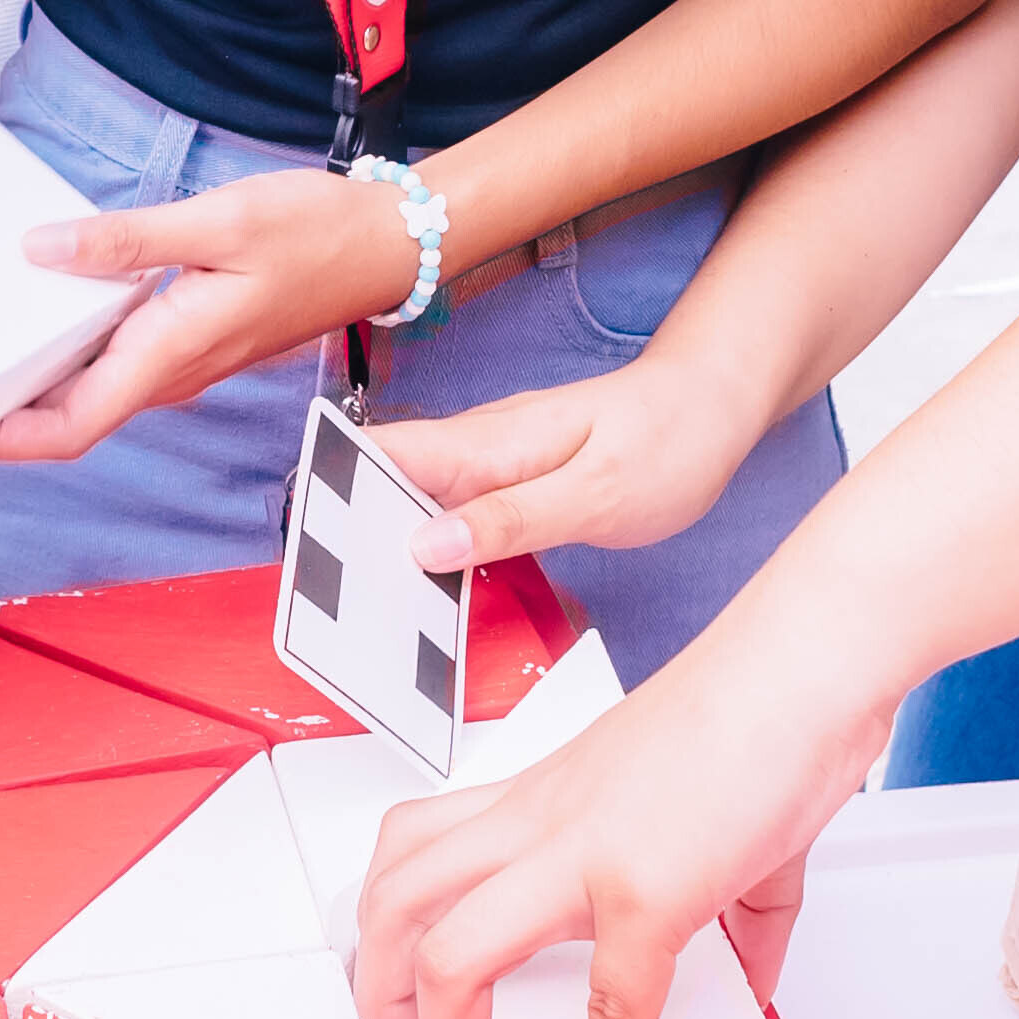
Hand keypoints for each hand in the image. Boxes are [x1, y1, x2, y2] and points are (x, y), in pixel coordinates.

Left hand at [0, 161, 429, 462]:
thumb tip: (42, 250)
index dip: (7, 437)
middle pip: (71, 419)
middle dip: (4, 412)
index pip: (73, 427)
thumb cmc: (314, 233)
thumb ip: (127, 238)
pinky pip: (116, 362)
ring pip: (92, 392)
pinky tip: (47, 305)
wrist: (385, 246)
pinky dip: (73, 349)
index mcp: (172, 353)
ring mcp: (182, 362)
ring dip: (36, 381)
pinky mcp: (190, 341)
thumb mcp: (220, 221)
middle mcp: (172, 373)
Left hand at [349, 615, 893, 1018]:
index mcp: (533, 802)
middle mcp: (536, 824)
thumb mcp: (699, 811)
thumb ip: (727, 905)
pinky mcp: (646, 892)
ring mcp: (581, 857)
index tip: (428, 1018)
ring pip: (442, 950)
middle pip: (391, 903)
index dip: (398, 948)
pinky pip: (608, 1005)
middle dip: (377, 1000)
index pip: (416, 861)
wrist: (803, 666)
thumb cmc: (753, 713)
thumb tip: (753, 975)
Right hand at [358, 332, 783, 573]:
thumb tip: (426, 544)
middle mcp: (478, 447)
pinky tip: (427, 590)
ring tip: (362, 612)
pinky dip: (431, 549)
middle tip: (326, 603)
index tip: (304, 544)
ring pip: (413, 501)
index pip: (380, 453)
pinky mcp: (509, 484)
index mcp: (488, 442)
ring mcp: (491, 464)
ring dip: (384, 546)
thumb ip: (513, 518)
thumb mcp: (597, 494)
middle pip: (382, 483)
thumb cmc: (668, 442)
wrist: (714, 406)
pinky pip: (451, 514)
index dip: (329, 489)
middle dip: (344, 532)